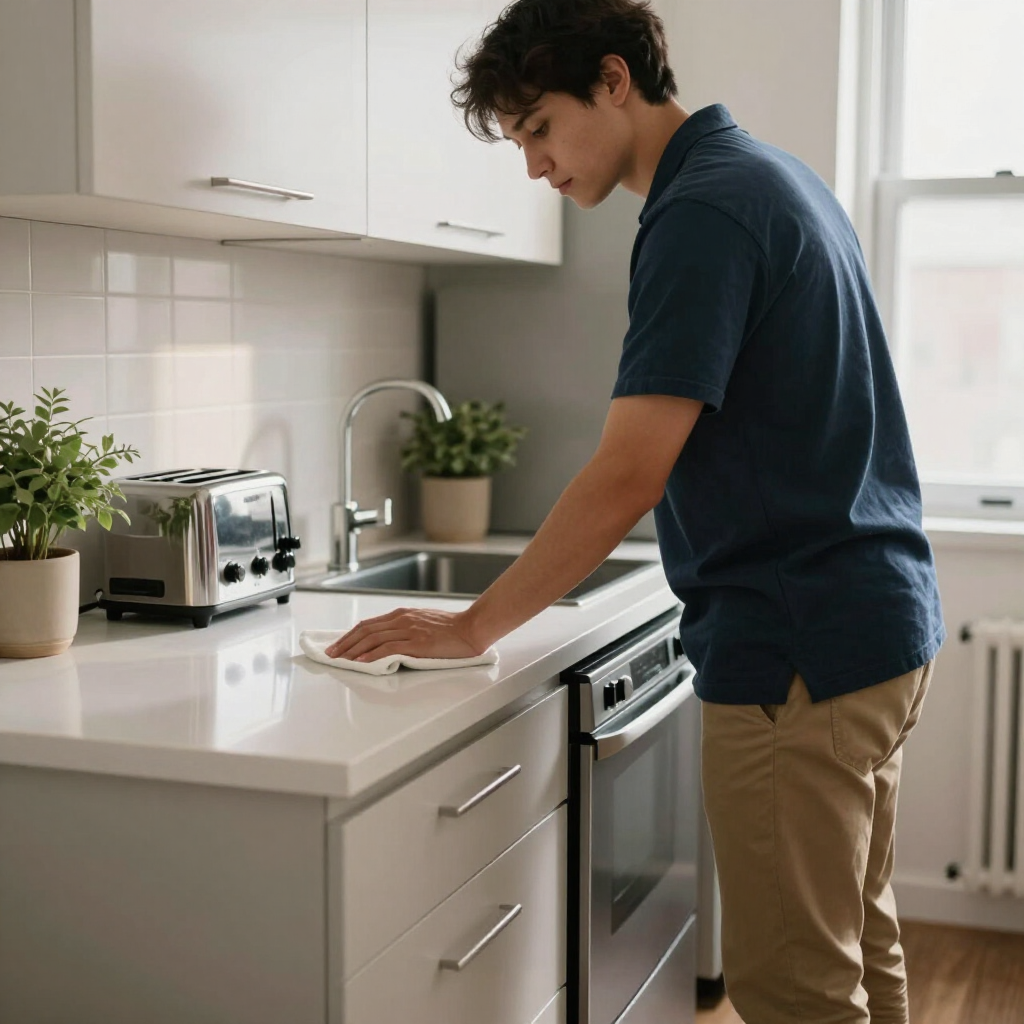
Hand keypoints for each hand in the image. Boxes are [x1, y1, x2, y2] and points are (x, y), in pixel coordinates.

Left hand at [324, 608, 483, 661]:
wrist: (471, 629)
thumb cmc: (451, 629)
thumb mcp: (423, 623)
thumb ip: (405, 629)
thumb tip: (386, 642)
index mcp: (402, 614)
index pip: (368, 624)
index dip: (350, 635)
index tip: (338, 645)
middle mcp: (402, 619)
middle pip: (365, 630)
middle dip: (345, 643)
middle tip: (331, 654)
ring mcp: (409, 630)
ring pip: (373, 639)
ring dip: (353, 650)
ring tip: (341, 660)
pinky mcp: (417, 643)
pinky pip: (389, 648)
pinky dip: (372, 655)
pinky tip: (362, 662)